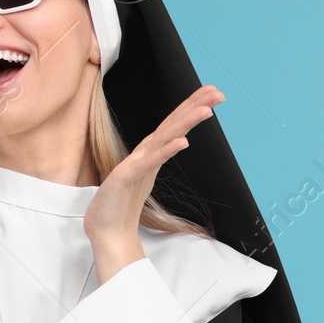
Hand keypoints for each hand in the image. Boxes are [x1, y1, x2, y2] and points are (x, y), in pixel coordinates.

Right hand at [83, 85, 224, 256]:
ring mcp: (135, 164)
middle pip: (172, 124)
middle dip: (194, 106)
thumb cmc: (121, 205)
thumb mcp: (145, 176)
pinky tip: (183, 142)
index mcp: (150, 153)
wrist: (106, 230)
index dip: (192, 107)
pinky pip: (150, 163)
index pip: (174, 125)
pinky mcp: (127, 178)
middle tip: (216, 92)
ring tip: (206, 110)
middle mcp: (144, 154)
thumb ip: (157, 159)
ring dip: (185, 122)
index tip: (213, 94)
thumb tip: (174, 144)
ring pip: (164, 138)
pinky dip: (166, 151)